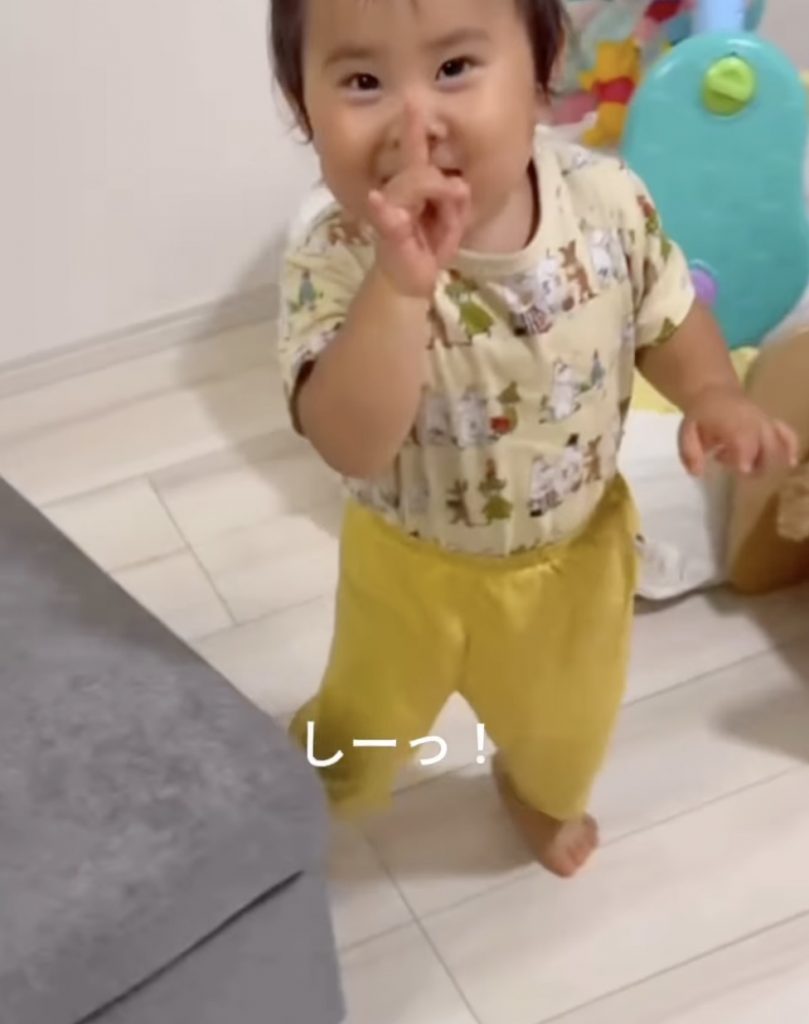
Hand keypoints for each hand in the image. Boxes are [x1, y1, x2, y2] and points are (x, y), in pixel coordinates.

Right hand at [367, 105, 470, 297]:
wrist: (408, 283)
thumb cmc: (427, 247)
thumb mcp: (451, 222)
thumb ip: (458, 203)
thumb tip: (460, 184)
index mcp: (412, 188)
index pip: (413, 154)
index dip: (413, 130)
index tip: (412, 103)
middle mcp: (397, 195)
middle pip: (415, 168)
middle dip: (437, 174)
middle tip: (459, 190)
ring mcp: (390, 213)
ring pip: (413, 186)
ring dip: (439, 194)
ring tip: (453, 211)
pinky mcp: (388, 236)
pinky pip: (388, 219)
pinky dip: (385, 211)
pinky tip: (376, 201)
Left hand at [679, 384, 798, 476]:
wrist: (714, 393)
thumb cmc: (700, 416)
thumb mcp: (687, 431)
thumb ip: (689, 452)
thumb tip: (697, 473)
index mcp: (732, 421)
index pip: (745, 440)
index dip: (746, 456)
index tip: (743, 470)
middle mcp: (753, 421)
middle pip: (766, 447)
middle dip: (756, 464)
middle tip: (736, 468)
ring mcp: (765, 421)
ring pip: (778, 444)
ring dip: (768, 461)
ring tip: (749, 466)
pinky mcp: (773, 423)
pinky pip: (788, 434)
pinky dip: (791, 447)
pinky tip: (791, 462)